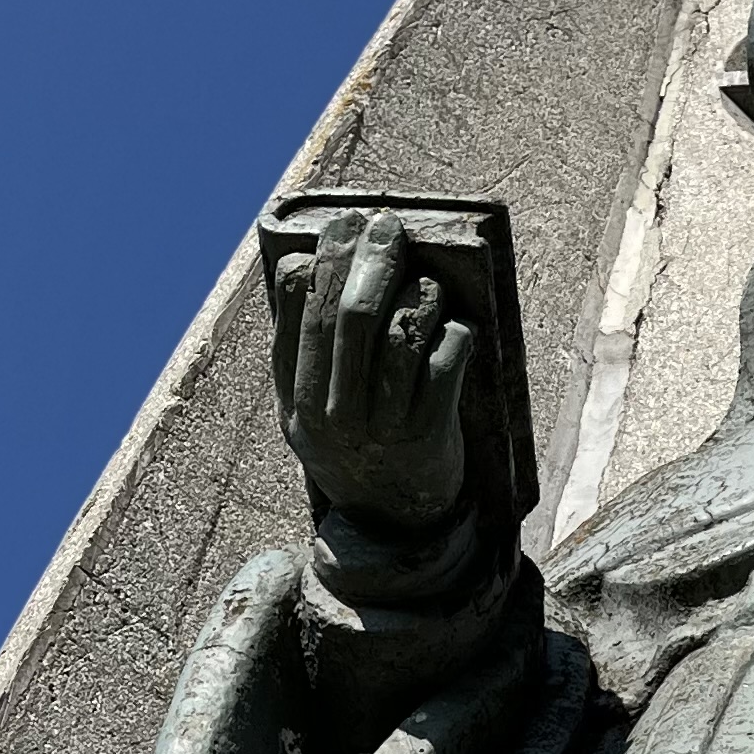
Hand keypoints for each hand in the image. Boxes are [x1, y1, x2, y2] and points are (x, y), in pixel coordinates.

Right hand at [270, 208, 475, 535]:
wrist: (392, 528)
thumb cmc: (353, 448)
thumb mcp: (309, 411)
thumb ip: (302, 350)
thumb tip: (302, 266)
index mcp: (297, 400)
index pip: (303, 309)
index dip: (326, 258)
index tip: (342, 225)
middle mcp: (335, 414)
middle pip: (354, 314)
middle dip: (373, 258)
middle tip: (389, 227)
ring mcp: (383, 427)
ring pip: (402, 333)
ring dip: (420, 295)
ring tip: (428, 285)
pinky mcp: (430, 436)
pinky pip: (445, 363)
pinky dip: (454, 334)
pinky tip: (456, 328)